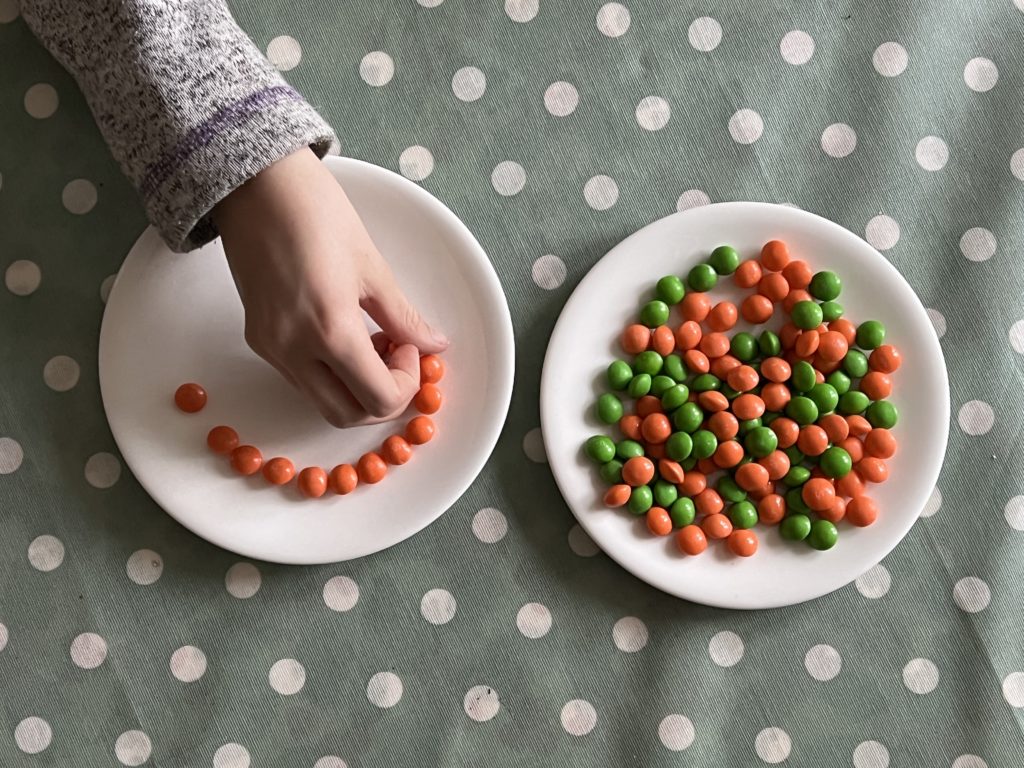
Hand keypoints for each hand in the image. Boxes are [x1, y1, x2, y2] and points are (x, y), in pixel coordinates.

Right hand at [213, 148, 447, 426]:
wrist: (254, 185)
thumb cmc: (316, 212)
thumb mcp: (372, 267)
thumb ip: (404, 317)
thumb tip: (434, 344)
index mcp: (330, 330)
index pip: (378, 399)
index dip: (406, 384)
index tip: (411, 348)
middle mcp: (294, 350)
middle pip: (347, 415)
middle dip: (381, 397)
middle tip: (396, 355)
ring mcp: (270, 348)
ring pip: (322, 401)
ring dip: (355, 387)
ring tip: (371, 340)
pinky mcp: (257, 339)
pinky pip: (301, 378)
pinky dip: (330, 372)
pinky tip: (343, 333)